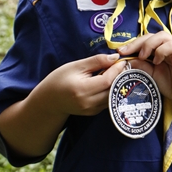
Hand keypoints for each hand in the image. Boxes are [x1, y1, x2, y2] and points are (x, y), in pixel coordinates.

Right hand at [0, 53, 125, 156]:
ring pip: (112, 97)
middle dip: (120, 77)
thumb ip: (96, 61)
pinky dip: (111, 92)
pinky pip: (108, 101)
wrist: (49, 100)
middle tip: (122, 66)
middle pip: (113, 89)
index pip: (107, 80)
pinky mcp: (93, 113)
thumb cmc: (59, 80)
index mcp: (82, 89)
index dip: (117, 70)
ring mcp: (91, 110)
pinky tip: (109, 83)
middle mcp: (88, 102)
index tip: (122, 61)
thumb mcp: (76, 66)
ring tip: (117, 74)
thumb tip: (115, 58)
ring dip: (117, 85)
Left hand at [118, 32, 171, 107]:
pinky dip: (162, 51)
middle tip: (125, 52)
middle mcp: (168, 47)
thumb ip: (141, 67)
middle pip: (151, 35)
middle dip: (136, 42)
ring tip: (142, 56)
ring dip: (149, 44)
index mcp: (160, 51)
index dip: (132, 44)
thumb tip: (127, 61)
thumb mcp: (152, 76)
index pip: (145, 40)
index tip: (120, 52)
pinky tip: (157, 61)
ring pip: (162, 36)